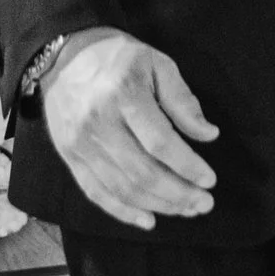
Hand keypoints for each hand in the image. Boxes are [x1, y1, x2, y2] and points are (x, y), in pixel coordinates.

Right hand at [41, 27, 218, 229]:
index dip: (187, 166)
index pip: (160, 142)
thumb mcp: (158, 63)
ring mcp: (81, 144)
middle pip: (142, 172)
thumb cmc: (119, 57)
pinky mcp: (69, 157)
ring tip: (185, 210)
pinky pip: (96, 192)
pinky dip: (122, 211)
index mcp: (125, 94)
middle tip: (204, 204)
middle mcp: (100, 123)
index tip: (210, 180)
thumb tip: (209, 135)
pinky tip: (148, 220)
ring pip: (122, 187)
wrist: (64, 55)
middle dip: (178, 194)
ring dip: (157, 205)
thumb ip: (182, 100)